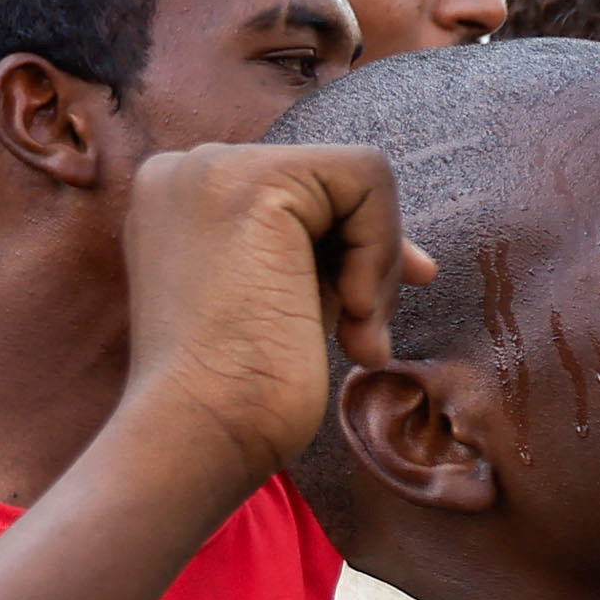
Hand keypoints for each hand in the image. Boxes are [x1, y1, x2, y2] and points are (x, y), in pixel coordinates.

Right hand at [117, 142, 411, 482]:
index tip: (368, 308)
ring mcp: (210, 167)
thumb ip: (331, 262)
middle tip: (362, 335)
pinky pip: (367, 178)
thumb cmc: (243, 391)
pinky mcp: (251, 182)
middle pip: (332, 182)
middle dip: (371, 258)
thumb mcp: (289, 301)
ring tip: (352, 336)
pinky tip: (350, 311)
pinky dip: (379, 248)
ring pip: (358, 178)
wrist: (201, 432)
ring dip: (377, 265)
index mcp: (183, 199)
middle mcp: (186, 168)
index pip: (303, 195)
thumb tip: (416, 261)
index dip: (355, 245)